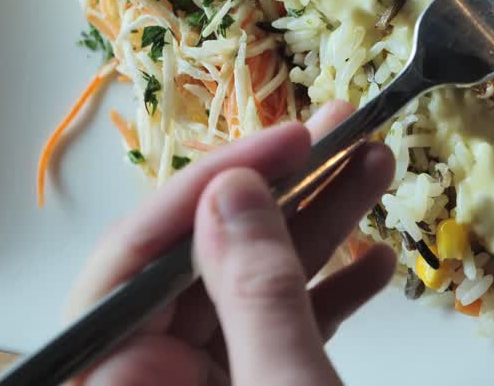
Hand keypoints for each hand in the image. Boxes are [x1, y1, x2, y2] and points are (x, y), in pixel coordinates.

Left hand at [69, 101, 396, 384]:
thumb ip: (258, 296)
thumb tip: (236, 193)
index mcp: (118, 379)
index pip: (135, 256)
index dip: (210, 186)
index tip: (288, 140)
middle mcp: (152, 375)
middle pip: (206, 259)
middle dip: (285, 190)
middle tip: (339, 131)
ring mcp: (204, 383)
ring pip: (254, 285)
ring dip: (321, 226)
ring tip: (373, 169)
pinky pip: (282, 329)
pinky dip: (330, 294)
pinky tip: (375, 260)